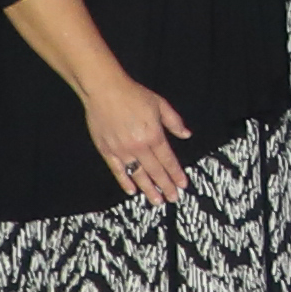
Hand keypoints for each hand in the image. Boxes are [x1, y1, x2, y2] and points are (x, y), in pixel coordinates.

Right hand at [82, 74, 193, 205]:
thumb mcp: (160, 104)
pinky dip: (125, 182)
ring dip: (148, 189)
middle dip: (166, 186)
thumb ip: (174, 121)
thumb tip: (186, 134)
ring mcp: (122, 150)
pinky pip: (118, 171)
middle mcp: (139, 146)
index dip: (176, 174)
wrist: (104, 90)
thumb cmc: (133, 94)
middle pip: (155, 171)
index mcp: (154, 135)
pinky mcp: (107, 150)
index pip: (168, 160)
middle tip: (173, 198)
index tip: (183, 185)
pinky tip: (132, 191)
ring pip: (138, 175)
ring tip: (157, 201)